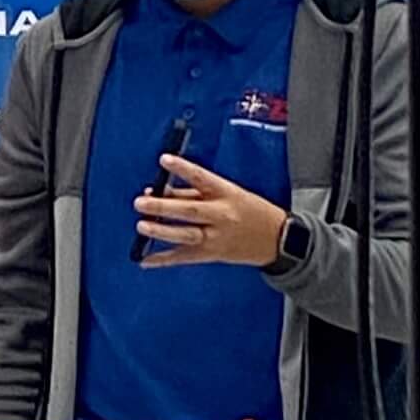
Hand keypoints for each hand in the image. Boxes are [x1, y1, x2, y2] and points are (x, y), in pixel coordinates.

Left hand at [136, 156, 289, 267]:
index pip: (202, 178)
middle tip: (140, 202)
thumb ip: (194, 193)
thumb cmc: (249, 211)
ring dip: (161, 231)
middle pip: (190, 210)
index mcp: (227, 193)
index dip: (183, 168)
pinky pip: (183, 257)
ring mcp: (216, 237)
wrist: (278, 239)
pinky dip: (163, 260)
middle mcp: (221, 215)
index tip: (164, 159)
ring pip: (185, 235)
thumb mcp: (228, 194)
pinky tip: (144, 260)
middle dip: (163, 206)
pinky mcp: (211, 254)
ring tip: (141, 225)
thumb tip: (160, 190)